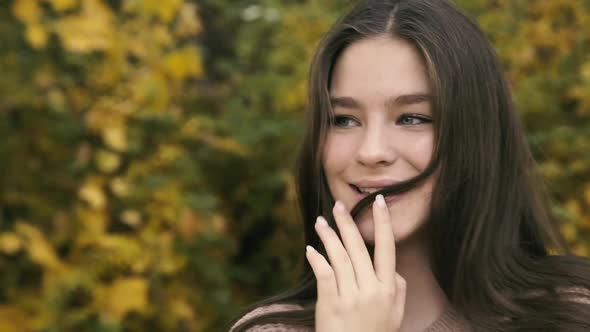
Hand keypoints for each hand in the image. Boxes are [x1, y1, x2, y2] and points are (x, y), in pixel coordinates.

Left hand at [305, 195, 405, 331]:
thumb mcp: (396, 315)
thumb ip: (398, 289)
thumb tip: (392, 268)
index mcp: (388, 289)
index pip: (387, 248)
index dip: (383, 223)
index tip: (378, 202)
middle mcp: (371, 290)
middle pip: (359, 248)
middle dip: (348, 224)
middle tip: (338, 206)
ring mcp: (351, 297)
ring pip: (340, 258)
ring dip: (329, 237)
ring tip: (321, 221)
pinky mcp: (331, 305)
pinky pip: (324, 275)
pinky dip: (317, 260)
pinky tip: (311, 249)